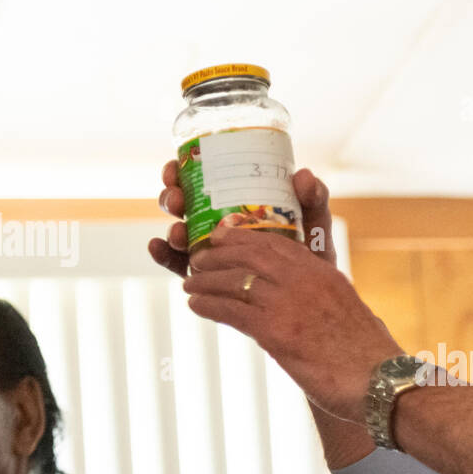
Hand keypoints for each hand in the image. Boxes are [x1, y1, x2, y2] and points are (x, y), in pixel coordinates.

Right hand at [148, 164, 339, 275]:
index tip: (177, 166)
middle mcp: (216, 224)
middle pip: (184, 203)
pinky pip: (176, 264)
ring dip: (171, 227)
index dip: (183, 169)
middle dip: (172, 196)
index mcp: (238, 204)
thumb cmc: (312, 261)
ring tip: (178, 233)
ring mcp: (208, 251)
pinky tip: (157, 247)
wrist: (312, 306)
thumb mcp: (315, 229)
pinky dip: (162, 254)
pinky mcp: (204, 278)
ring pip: (178, 232)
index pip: (204, 179)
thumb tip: (302, 174)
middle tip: (177, 199)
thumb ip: (313, 203)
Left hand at [180, 218, 402, 422]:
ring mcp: (289, 303)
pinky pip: (231, 310)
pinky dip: (208, 305)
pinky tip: (195, 306)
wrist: (382, 381)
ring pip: (234, 280)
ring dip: (206, 280)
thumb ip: (327, 304)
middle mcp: (305, 280)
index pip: (277, 243)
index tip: (225, 237)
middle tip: (199, 257)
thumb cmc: (371, 357)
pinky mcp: (276, 332)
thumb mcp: (350, 314)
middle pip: (250, 254)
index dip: (245, 237)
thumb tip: (315, 313)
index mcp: (324, 273)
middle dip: (219, 254)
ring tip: (190, 284)